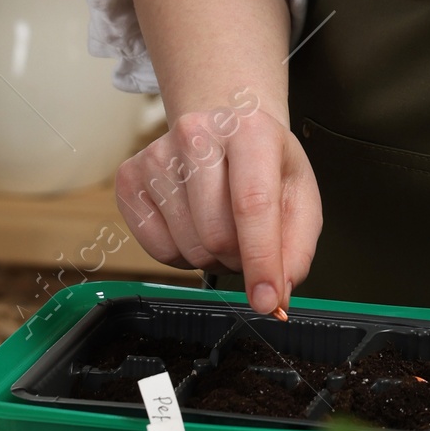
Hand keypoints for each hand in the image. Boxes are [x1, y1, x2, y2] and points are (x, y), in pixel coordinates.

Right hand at [115, 100, 321, 315]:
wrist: (226, 128)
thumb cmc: (264, 162)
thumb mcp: (299, 195)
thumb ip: (297, 248)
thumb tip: (277, 296)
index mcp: (250, 131)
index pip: (253, 204)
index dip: (261, 260)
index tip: (268, 302)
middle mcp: (197, 134)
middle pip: (216, 235)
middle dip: (239, 259)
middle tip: (248, 242)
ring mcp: (157, 154)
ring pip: (187, 248)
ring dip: (212, 258)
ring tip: (223, 226)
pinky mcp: (130, 178)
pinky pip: (157, 250)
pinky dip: (182, 256)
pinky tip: (194, 225)